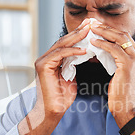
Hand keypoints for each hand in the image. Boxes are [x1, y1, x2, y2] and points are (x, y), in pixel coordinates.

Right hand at [18, 20, 89, 134]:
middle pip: (64, 40)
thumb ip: (73, 64)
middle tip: (91, 22)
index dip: (79, 34)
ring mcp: (42, 61)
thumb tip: (84, 54)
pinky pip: (59, 54)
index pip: (66, 43)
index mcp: (51, 59)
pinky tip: (84, 50)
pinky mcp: (43, 66)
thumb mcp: (70, 77)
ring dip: (76, 37)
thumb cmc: (61, 98)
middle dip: (78, 31)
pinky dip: (72, 51)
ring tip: (89, 31)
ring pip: (61, 45)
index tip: (91, 27)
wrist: (52, 112)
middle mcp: (45, 58)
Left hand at [89, 23, 134, 123]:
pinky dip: (102, 44)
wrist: (127, 108)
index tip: (99, 27)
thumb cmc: (121, 94)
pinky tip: (93, 42)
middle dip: (108, 28)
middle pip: (124, 34)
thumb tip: (106, 51)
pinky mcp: (128, 65)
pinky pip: (114, 49)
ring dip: (104, 32)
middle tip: (94, 23)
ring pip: (120, 38)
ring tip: (92, 29)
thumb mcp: (122, 74)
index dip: (112, 31)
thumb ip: (118, 61)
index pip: (126, 38)